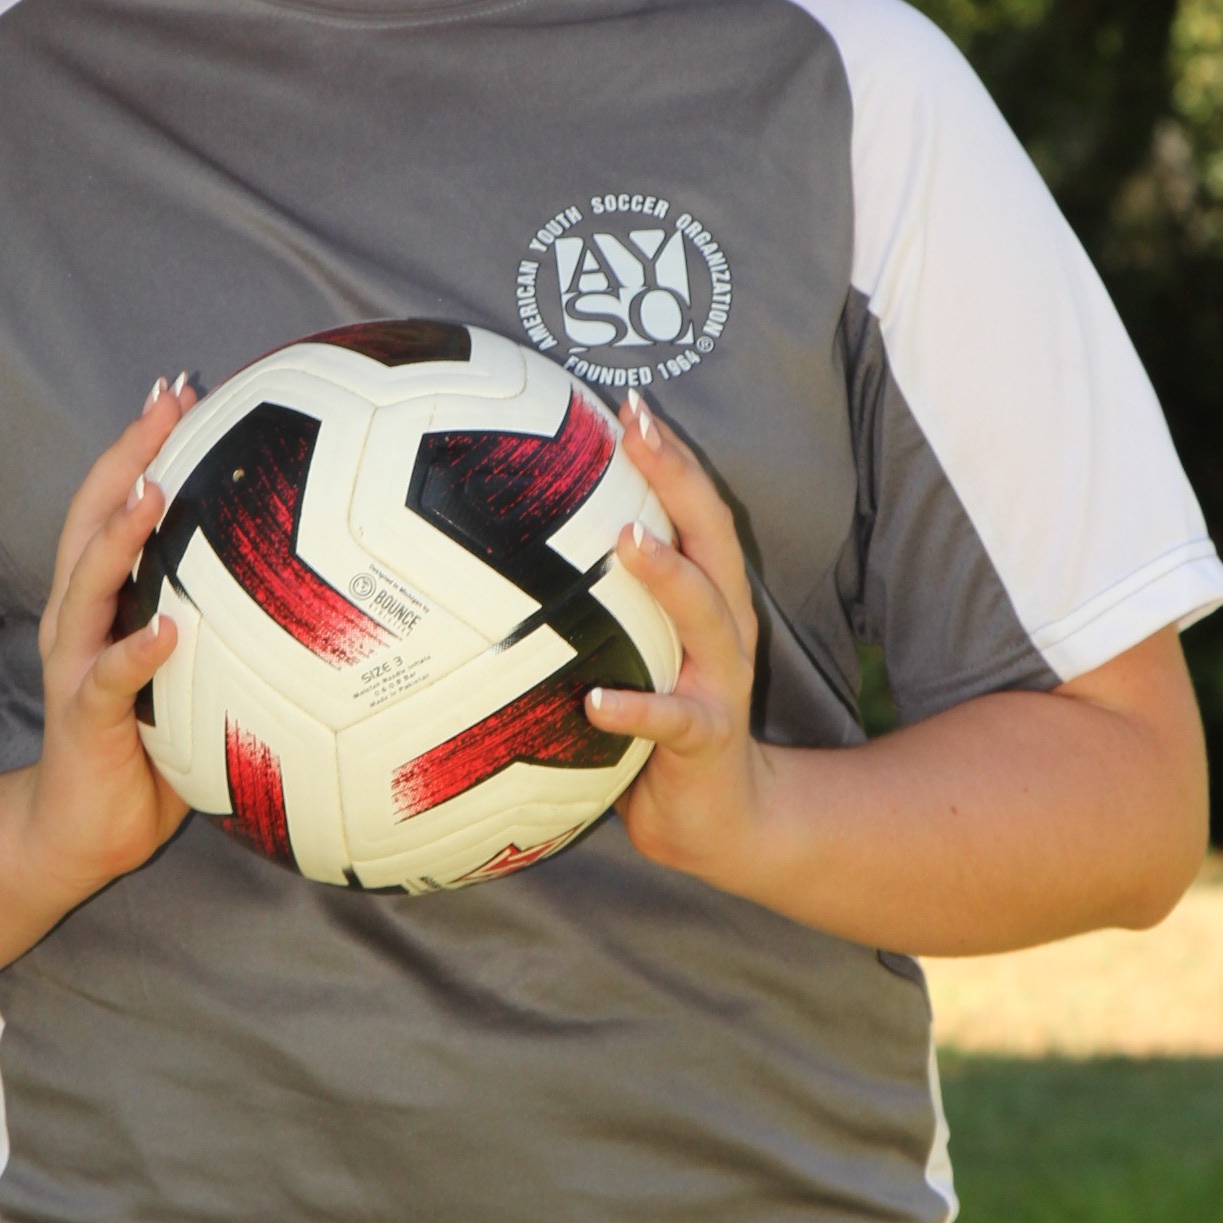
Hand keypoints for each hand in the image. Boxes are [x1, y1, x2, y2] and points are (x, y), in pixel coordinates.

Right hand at [19, 379, 197, 909]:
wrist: (78, 832)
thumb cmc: (146, 747)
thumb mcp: (191, 674)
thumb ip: (227, 626)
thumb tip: (317, 587)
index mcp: (102, 600)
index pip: (115, 503)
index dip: (142, 442)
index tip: (182, 388)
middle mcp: (78, 618)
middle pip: (91, 518)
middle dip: (128, 455)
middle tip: (168, 401)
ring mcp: (76, 664)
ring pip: (87, 584)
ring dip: (120, 536)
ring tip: (157, 492)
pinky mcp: (84, 718)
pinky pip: (109, 680)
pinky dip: (138, 652)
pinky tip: (170, 629)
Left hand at [584, 395, 776, 892]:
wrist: (719, 819)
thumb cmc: (656, 721)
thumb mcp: (629, 650)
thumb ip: (591, 601)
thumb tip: (499, 551)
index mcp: (707, 597)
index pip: (695, 510)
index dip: (671, 453)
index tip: (629, 403)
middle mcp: (723, 627)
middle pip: (712, 537)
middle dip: (679, 477)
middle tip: (639, 430)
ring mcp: (718, 680)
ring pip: (705, 614)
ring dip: (668, 575)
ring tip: (628, 542)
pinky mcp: (706, 737)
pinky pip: (670, 718)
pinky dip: (634, 707)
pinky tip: (594, 699)